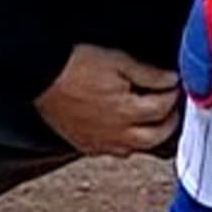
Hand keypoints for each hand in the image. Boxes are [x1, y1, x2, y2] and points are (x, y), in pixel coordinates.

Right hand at [32, 44, 179, 157]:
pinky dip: (124, 143)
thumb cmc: (73, 65)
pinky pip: (111, 152)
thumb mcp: (117, 60)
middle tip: (170, 107)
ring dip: (148, 136)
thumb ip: (148, 74)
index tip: (175, 84)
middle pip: (155, 137)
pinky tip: (123, 131)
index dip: (173, 93)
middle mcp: (116, 134)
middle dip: (168, 122)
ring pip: (134, 149)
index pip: (163, 108)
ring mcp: (99, 143)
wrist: (37, 75)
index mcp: (127, 112)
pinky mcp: (83, 145)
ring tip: (150, 119)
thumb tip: (170, 81)